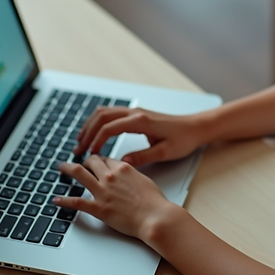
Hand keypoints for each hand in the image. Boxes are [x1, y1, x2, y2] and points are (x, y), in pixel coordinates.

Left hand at [53, 156, 177, 239]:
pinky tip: (56, 200)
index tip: (95, 162)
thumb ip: (133, 176)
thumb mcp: (145, 181)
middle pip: (91, 161)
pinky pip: (76, 202)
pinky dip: (64, 201)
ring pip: (79, 173)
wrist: (155, 217)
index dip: (99, 160)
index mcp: (123, 168)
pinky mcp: (99, 208)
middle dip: (83, 161)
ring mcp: (103, 191)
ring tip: (62, 169)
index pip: (106, 159)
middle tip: (78, 164)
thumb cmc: (155, 202)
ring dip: (68, 169)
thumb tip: (128, 177)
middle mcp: (111, 176)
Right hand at [76, 107, 206, 166]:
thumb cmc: (183, 140)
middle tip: (78, 149)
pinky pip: (111, 114)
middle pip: (101, 117)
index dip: (96, 141)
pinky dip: (99, 122)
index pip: (109, 128)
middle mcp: (135, 113)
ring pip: (104, 112)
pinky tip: (95, 134)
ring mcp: (135, 112)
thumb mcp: (165, 153)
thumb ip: (143, 157)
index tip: (89, 155)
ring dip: (90, 126)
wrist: (195, 127)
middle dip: (87, 133)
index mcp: (140, 121)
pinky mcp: (136, 115)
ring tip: (81, 142)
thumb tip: (122, 163)